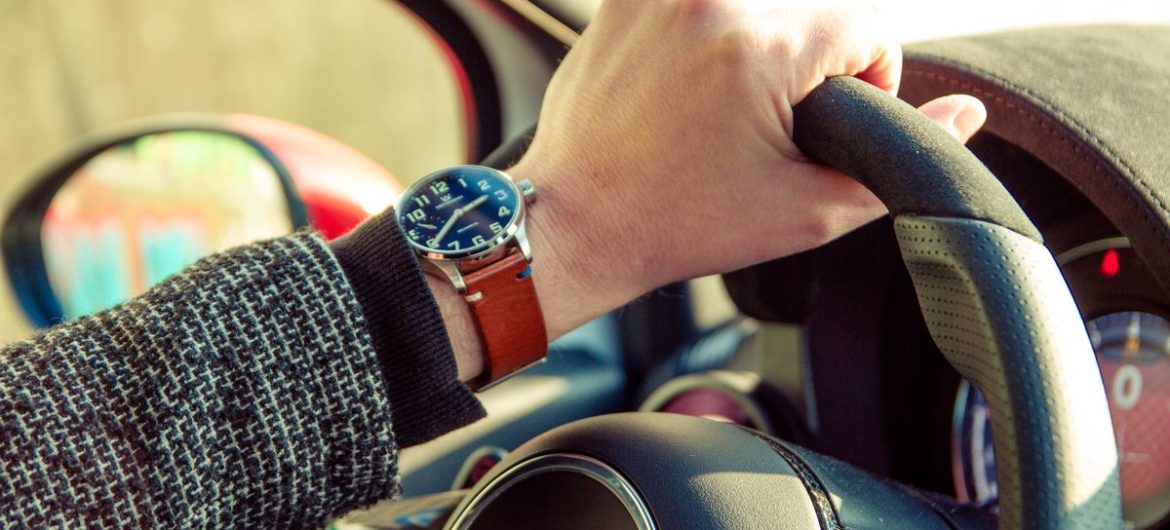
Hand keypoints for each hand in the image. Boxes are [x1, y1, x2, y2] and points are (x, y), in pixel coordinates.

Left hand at [437, 0, 987, 379]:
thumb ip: (898, 158)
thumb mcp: (807, 209)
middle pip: (811, 15)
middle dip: (808, 66)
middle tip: (761, 129)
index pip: (866, 28)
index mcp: (762, 47)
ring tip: (719, 113)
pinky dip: (710, 37)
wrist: (575, 222)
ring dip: (759, 50)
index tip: (821, 126)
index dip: (866, 83)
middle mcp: (710, 0)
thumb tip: (967, 111)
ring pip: (759, 8)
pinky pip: (704, 5)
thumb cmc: (679, 223)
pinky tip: (686, 91)